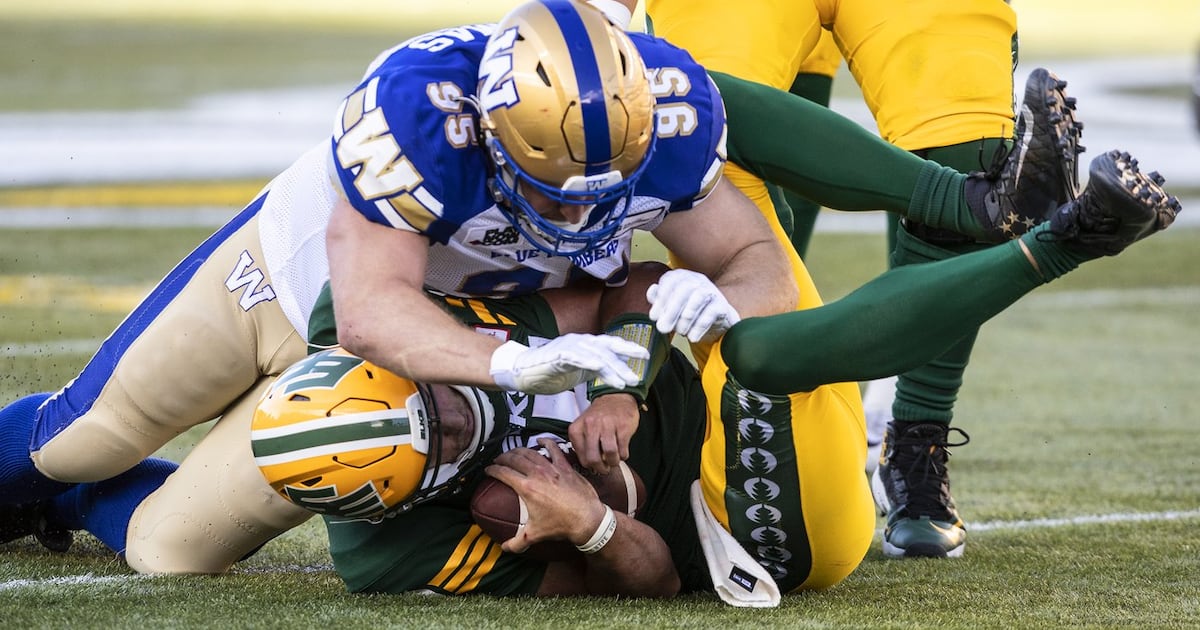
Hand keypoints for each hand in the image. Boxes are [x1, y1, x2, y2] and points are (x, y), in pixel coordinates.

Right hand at [485, 438, 607, 552]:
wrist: (586, 518)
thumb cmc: (560, 526)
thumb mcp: (535, 535)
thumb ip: (516, 543)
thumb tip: (503, 548)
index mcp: (526, 488)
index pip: (503, 472)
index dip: (492, 470)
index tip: (488, 470)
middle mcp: (537, 473)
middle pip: (514, 458)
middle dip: (503, 457)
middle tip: (498, 460)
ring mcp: (552, 467)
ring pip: (530, 452)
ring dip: (519, 450)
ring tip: (513, 452)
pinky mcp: (565, 466)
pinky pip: (554, 448)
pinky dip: (546, 442)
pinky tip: (540, 440)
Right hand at [490, 335, 649, 394]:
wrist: (521, 371)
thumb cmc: (548, 371)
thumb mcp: (577, 371)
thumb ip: (593, 369)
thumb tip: (612, 372)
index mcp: (585, 344)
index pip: (611, 344)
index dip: (628, 348)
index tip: (645, 354)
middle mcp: (579, 341)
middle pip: (607, 349)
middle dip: (625, 361)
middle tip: (638, 374)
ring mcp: (568, 346)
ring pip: (596, 355)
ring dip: (612, 368)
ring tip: (625, 381)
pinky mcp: (557, 355)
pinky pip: (576, 357)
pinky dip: (589, 362)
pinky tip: (600, 368)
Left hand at [569, 393, 638, 474]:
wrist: (616, 397)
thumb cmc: (600, 416)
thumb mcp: (583, 427)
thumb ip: (583, 444)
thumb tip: (590, 465)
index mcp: (577, 428)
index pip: (582, 457)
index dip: (590, 465)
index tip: (595, 466)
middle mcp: (590, 426)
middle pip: (594, 458)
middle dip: (601, 468)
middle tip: (605, 469)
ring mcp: (607, 425)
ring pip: (610, 454)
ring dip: (614, 462)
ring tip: (614, 460)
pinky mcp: (623, 427)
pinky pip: (623, 449)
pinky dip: (623, 455)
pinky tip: (622, 451)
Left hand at [646, 269, 740, 342]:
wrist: (715, 322)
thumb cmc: (688, 312)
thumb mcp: (670, 305)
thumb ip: (658, 299)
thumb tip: (652, 292)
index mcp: (682, 277)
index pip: (669, 280)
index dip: (660, 299)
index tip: (654, 316)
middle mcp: (697, 280)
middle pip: (684, 288)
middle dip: (671, 311)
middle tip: (663, 328)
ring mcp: (711, 291)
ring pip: (698, 298)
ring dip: (686, 318)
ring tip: (680, 332)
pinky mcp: (721, 305)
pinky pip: (710, 313)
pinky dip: (699, 327)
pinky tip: (692, 337)